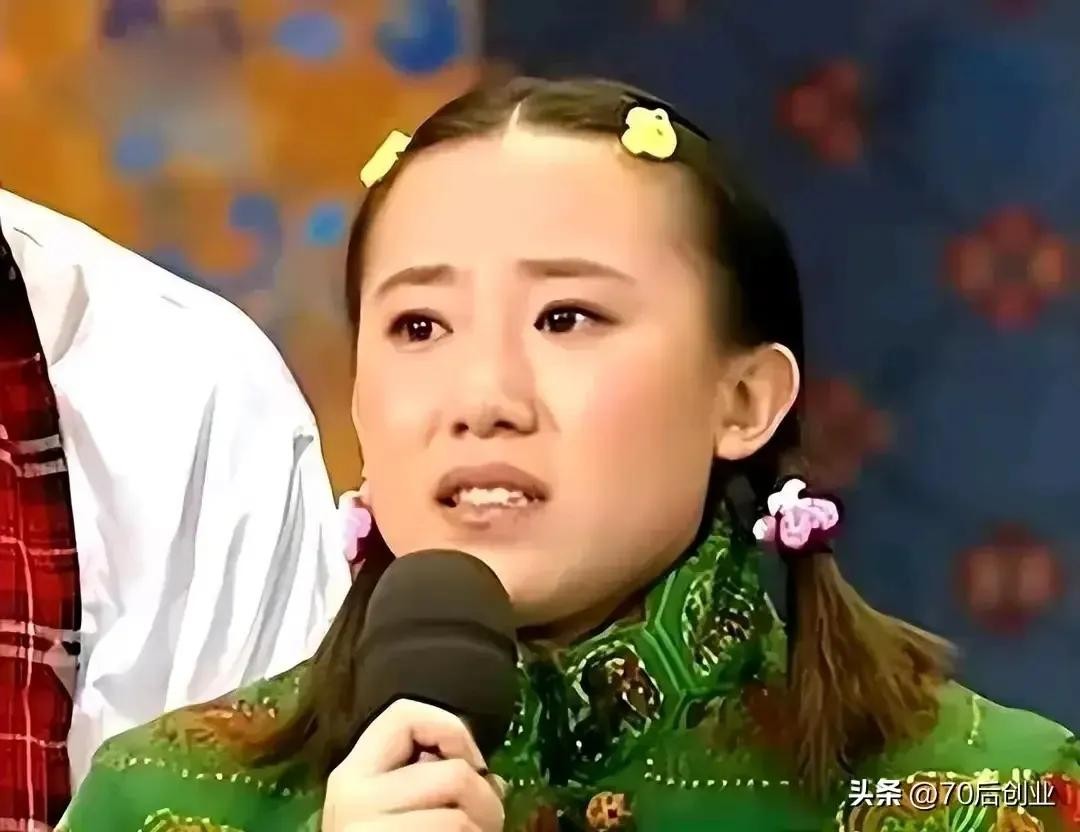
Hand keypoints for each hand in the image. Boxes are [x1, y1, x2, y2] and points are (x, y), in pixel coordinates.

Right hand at [322, 699, 505, 831]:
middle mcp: (353, 800)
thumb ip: (425, 778)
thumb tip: (490, 780)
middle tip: (487, 818)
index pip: (403, 714)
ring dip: (483, 831)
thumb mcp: (388, 806)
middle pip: (453, 774)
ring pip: (460, 821)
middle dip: (486, 798)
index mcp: (352, 773)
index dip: (449, 727)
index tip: (469, 761)